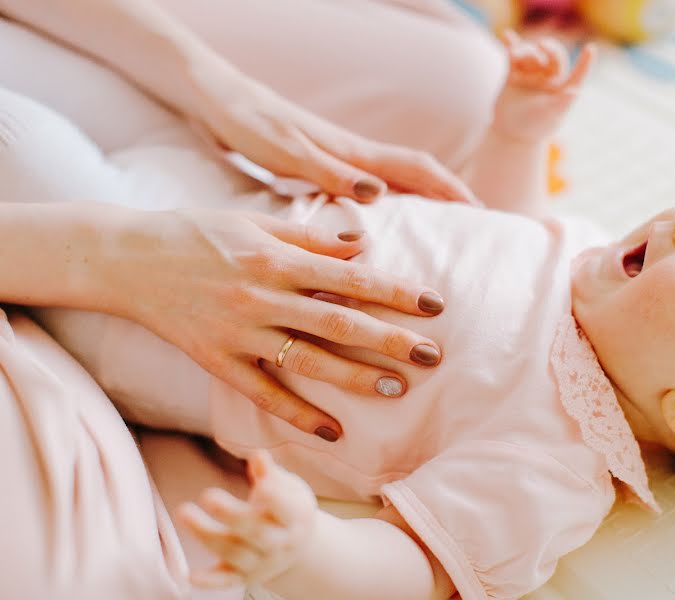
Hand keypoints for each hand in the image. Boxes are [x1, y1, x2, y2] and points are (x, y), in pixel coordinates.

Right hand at [107, 208, 444, 438]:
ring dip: (354, 377)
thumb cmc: (197, 233)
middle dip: (389, 339)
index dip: (396, 292)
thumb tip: (362, 247)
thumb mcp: (255, 224)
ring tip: (396, 388)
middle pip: (338, 322)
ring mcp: (239, 333)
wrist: (127, 258)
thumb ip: (310, 238)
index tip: (435, 304)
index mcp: (276, 258)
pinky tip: (333, 431)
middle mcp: (262, 296)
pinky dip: (298, 414)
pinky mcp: (218, 361)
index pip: (351, 278)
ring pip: (307, 361)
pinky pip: (263, 394)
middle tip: (432, 355)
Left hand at [178, 451, 316, 586]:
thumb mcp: (289, 487)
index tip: (261, 484)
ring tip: (184, 512)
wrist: (298, 547)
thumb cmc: (289, 508)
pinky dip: (210, 581)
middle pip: (256, 532)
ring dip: (207, 535)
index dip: (274, 497)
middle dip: (231, 514)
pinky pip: (227, 581)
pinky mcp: (244, 576)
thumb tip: (258, 456)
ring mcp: (263, 562)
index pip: (286, 508)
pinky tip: (191, 576)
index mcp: (295, 517)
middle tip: (207, 495)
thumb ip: (271, 474)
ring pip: (235, 553)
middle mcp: (281, 543)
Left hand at [190, 62, 477, 204]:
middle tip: (475, 229)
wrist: (214, 99)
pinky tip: (383, 224)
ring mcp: (337, 160)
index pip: (416, 168)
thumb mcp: (286, 151)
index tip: (480, 212)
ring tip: (441, 232)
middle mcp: (350, 156)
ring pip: (394, 182)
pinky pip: (367, 188)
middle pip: (414, 175)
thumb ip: (329, 173)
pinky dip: (389, 204)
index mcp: (349, 152)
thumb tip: (379, 196)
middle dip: (447, 198)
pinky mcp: (319, 167)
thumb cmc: (246, 122)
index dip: (450, 189)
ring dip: (422, 203)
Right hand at [492, 31, 595, 142]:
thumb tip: (575, 92)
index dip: (585, 63)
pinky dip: (511, 46)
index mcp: (563, 89)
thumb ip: (562, 102)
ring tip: (514, 56)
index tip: (590, 49)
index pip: (578, 74)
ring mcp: (532, 75)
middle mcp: (549, 79)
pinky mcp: (514, 74)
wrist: (510, 133)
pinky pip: (514, 57)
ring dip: (526, 52)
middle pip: (553, 57)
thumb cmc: (534, 128)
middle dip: (549, 49)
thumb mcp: (550, 116)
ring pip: (532, 55)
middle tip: (542, 45)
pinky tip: (506, 35)